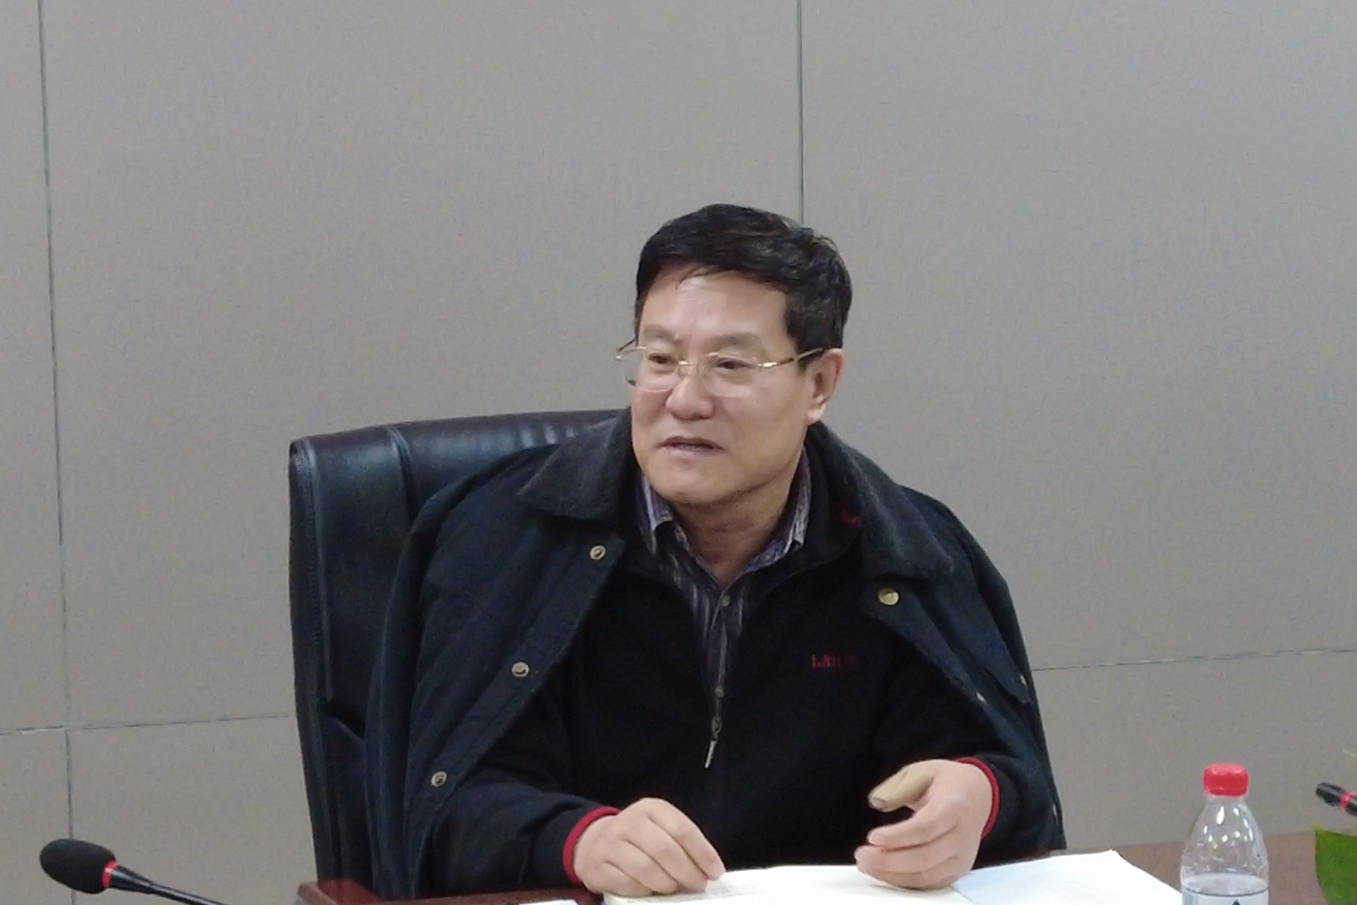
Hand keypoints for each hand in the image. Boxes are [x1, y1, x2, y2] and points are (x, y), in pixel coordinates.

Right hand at [572, 797, 724, 896]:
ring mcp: (611, 843)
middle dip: (687, 872)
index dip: (703, 853)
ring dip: (666, 884)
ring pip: (646, 868)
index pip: (683, 829)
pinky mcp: (598, 865)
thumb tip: (707, 870)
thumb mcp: (660, 829)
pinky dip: (643, 891)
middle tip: (698, 885)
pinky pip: (627, 883)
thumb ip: (682, 845)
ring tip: (674, 889)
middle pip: (665, 850)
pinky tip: (650, 891)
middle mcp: (630, 821)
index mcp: (651, 808)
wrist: (594, 843)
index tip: (716, 872)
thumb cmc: (639, 839)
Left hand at [855, 759, 992, 889]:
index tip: (873, 837)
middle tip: (861, 854)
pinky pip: (929, 884)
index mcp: (955, 805)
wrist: (978, 796)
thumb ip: (898, 786)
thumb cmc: (946, 783)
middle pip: (924, 856)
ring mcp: (962, 857)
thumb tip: (877, 802)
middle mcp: (962, 835)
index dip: (899, 836)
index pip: (927, 827)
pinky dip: (904, 882)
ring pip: (926, 875)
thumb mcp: (922, 770)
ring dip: (892, 874)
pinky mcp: (957, 871)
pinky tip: (883, 872)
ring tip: (866, 864)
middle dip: (889, 860)